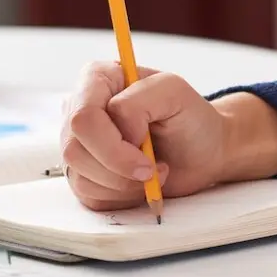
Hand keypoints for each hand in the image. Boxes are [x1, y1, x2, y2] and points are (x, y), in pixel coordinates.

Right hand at [60, 62, 276, 210]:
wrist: (202, 150)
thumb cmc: (190, 118)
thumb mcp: (174, 92)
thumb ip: (141, 100)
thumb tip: (119, 130)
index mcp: (97, 80)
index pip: (82, 117)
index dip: (112, 144)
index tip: (146, 153)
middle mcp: (79, 109)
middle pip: (74, 149)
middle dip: (119, 167)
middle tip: (153, 169)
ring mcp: (77, 143)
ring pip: (79, 175)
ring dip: (123, 184)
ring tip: (153, 171)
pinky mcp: (83, 174)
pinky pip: (88, 194)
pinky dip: (121, 196)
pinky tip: (139, 183)